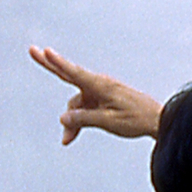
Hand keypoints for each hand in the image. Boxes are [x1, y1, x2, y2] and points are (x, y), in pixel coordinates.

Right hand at [29, 46, 162, 144]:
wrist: (159, 120)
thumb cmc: (136, 120)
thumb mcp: (108, 122)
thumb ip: (84, 119)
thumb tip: (63, 118)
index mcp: (101, 86)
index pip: (74, 72)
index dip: (57, 63)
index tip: (46, 52)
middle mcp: (99, 85)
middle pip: (69, 76)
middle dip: (50, 66)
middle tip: (33, 51)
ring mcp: (101, 91)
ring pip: (77, 103)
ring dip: (70, 120)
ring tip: (67, 141)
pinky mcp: (104, 99)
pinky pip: (86, 108)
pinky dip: (79, 120)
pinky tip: (72, 135)